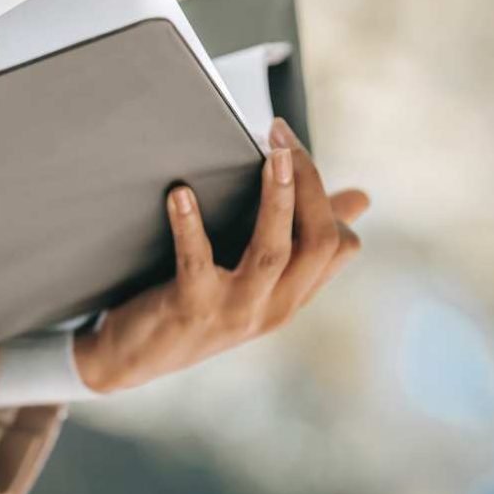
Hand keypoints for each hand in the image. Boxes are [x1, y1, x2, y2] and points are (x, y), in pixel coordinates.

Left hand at [73, 118, 368, 393]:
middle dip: (306, 182)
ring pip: (273, 252)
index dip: (324, 193)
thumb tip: (361, 197)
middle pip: (318, 242)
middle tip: (281, 133)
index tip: (293, 148)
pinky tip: (181, 193)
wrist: (132, 360)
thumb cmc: (196, 305)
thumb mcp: (256, 277)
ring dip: (276, 199)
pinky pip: (197, 264)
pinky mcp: (191, 311)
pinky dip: (190, 226)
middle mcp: (275, 307)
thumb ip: (299, 238)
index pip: (339, 245)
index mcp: (293, 295)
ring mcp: (236, 312)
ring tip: (271, 154)